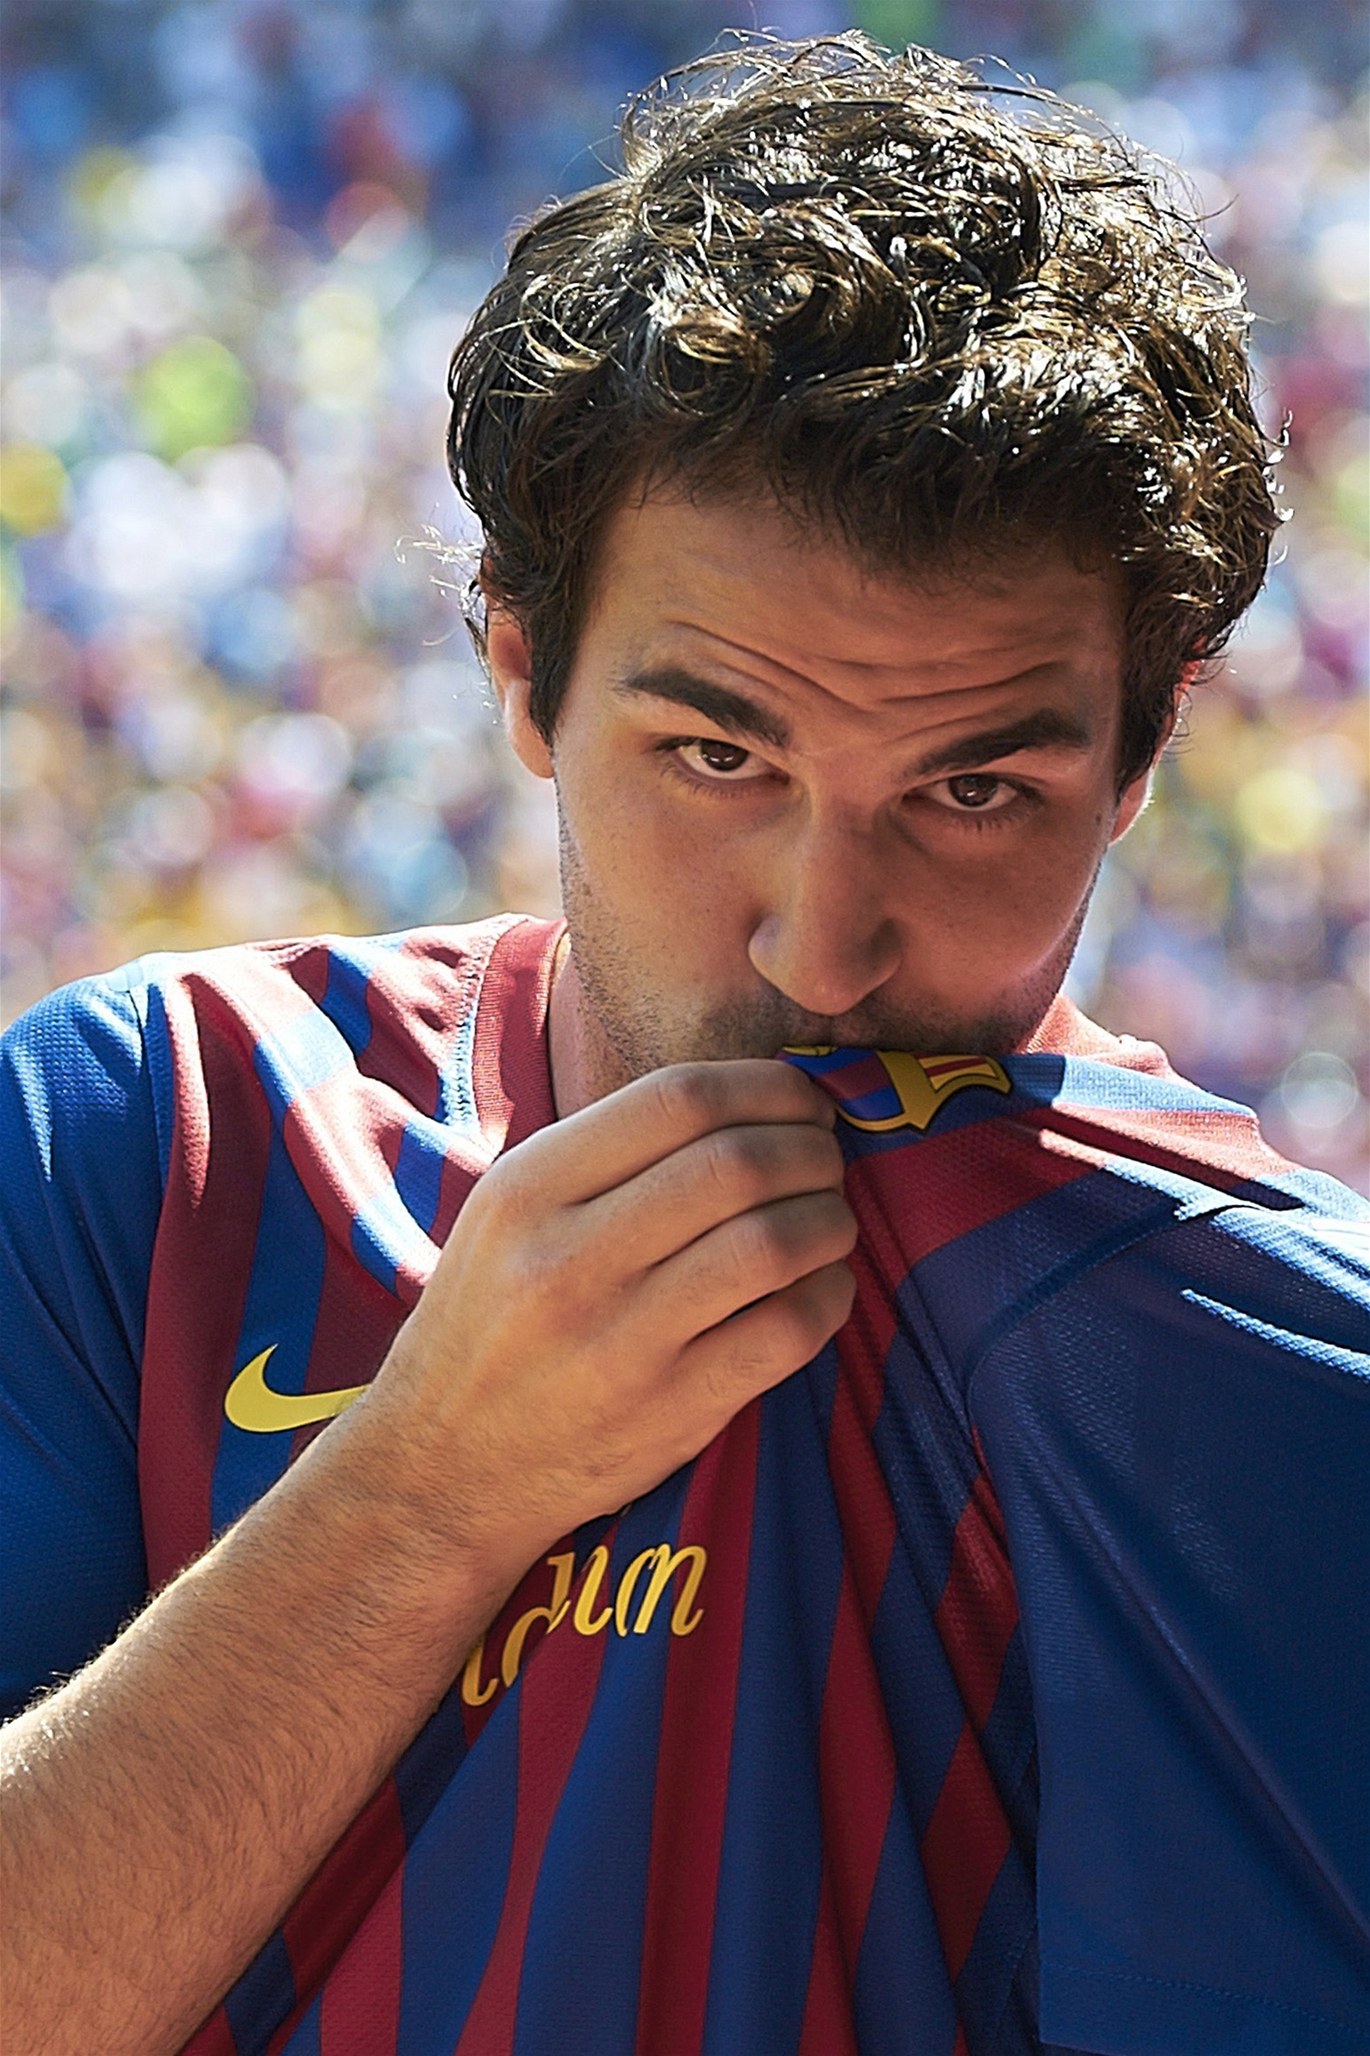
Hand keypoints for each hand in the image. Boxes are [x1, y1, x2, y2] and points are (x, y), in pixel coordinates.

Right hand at [365, 1059, 856, 1579]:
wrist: (443, 1469)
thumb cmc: (491, 1324)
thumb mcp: (507, 1214)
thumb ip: (606, 1154)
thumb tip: (747, 1101)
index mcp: (529, 1189)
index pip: (677, 1098)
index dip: (767, 1087)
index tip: (801, 1101)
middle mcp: (569, 1258)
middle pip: (736, 1164)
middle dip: (811, 1149)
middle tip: (826, 1160)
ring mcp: (621, 1341)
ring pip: (772, 1244)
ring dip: (830, 1220)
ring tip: (831, 1220)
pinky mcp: (671, 1413)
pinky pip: (787, 1332)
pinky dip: (829, 1296)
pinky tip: (822, 1287)